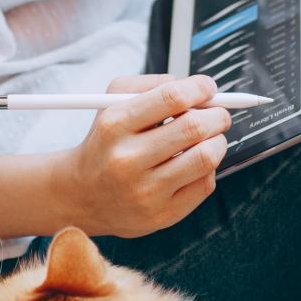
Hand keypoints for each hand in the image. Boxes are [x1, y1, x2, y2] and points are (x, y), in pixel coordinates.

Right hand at [52, 75, 231, 237]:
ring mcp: (146, 191)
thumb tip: (198, 88)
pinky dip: (207, 169)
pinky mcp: (162, 215)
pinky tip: (193, 165)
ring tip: (209, 139)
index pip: (173, 97)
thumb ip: (153, 85)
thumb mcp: (113, 102)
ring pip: (206, 157)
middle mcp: (128, 159)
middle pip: (194, 127)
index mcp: (115, 125)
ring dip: (218, 142)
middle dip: (217, 116)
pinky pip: (205, 184)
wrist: (82, 194)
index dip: (200, 88)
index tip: (208, 88)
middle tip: (218, 115)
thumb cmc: (107, 142)